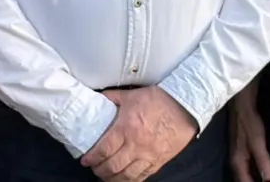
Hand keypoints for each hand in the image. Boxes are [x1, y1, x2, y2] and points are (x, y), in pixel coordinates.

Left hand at [80, 86, 196, 181]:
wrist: (184, 106)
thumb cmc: (158, 100)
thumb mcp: (131, 95)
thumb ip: (113, 98)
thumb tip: (98, 97)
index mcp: (126, 129)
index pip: (103, 149)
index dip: (92, 158)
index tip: (85, 160)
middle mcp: (135, 146)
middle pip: (112, 166)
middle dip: (100, 170)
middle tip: (94, 169)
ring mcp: (148, 156)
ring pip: (126, 175)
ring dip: (113, 179)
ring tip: (106, 178)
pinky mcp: (158, 161)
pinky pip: (142, 176)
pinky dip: (131, 181)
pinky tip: (124, 180)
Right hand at [228, 81, 269, 181]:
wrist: (241, 105)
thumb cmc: (248, 122)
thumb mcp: (257, 141)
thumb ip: (263, 160)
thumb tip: (269, 179)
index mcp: (238, 162)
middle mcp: (235, 161)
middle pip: (243, 180)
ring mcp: (236, 155)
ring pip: (244, 174)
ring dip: (253, 179)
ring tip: (265, 180)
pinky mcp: (240, 150)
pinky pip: (246, 167)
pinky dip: (253, 172)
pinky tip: (261, 170)